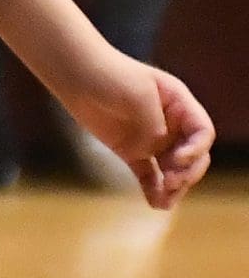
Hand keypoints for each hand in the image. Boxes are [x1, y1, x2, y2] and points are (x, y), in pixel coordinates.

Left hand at [61, 56, 216, 209]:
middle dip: (187, 171)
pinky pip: (148, 174)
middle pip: (193, 155)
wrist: (75, 73)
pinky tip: (156, 204)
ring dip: (174, 187)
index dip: (196, 149)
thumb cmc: (109, 75)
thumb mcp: (138, 95)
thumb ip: (153, 124)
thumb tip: (157, 148)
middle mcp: (171, 124)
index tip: (177, 159)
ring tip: (165, 201)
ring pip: (172, 169)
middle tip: (171, 181)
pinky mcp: (130, 150)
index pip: (202, 132)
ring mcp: (151, 139)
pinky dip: (153, 189)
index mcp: (179, 105)